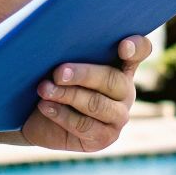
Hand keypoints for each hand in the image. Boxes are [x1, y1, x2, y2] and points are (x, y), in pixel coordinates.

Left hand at [21, 35, 153, 151]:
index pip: (141, 50)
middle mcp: (125, 90)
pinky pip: (84, 125)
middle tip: (57, 72)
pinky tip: (45, 106)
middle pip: (111, 79)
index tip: (122, 46)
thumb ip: (72, 51)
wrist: (35, 116)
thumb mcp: (62, 63)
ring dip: (67, 95)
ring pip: (96, 104)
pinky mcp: (105, 137)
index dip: (136, 47)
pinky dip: (61, 114)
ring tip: (44, 89)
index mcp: (121, 65)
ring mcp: (119, 116)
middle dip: (83, 74)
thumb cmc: (51, 80)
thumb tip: (58, 37)